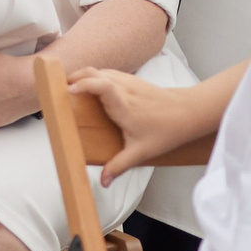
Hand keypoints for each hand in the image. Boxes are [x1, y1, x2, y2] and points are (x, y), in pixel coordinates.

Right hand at [71, 67, 218, 184]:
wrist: (189, 112)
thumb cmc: (166, 131)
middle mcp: (124, 90)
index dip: (82, 85)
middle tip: (60, 90)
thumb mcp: (142, 152)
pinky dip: (94, 76)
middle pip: (94, 72)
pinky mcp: (131, 79)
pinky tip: (91, 87)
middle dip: (73, 77)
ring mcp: (128, 81)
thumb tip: (103, 181)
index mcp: (124, 106)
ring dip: (82, 76)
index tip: (68, 92)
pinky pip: (107, 72)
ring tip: (71, 89)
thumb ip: (119, 165)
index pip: (101, 85)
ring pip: (99, 69)